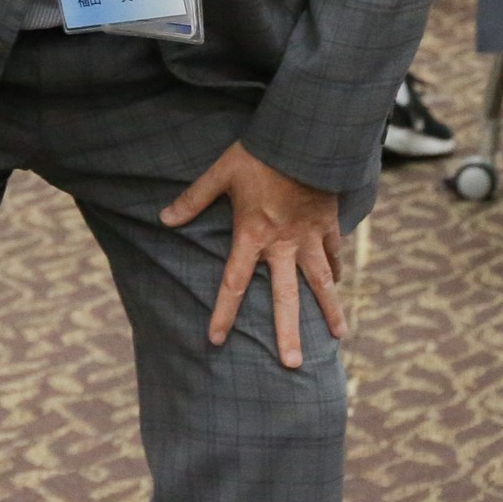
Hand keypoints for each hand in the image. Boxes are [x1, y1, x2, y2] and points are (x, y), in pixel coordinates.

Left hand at [161, 141, 344, 368]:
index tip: (216, 340)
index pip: (234, 283)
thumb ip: (194, 199)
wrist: (305, 136)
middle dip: (287, 332)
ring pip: (321, 281)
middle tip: (291, 365)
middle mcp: (283, 244)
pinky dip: (336, 268)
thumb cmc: (260, 153)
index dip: (223, 312)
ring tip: (339, 337)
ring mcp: (309, 235)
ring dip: (330, 309)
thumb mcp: (221, 172)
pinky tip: (339, 283)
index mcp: (253, 235)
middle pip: (286, 297)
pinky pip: (333, 251)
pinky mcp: (328, 222)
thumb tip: (164, 218)